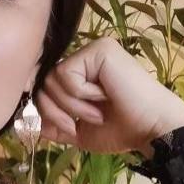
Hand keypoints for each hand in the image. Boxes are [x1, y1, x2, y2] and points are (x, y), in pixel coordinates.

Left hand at [35, 37, 183, 155]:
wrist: (151, 129)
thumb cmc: (123, 130)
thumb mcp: (81, 133)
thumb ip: (56, 126)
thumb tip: (32, 123)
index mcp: (82, 77)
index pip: (46, 90)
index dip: (50, 113)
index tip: (72, 128)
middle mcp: (85, 60)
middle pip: (44, 84)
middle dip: (58, 112)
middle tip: (85, 121)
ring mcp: (92, 52)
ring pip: (52, 80)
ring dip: (72, 105)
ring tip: (98, 111)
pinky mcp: (98, 50)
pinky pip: (66, 73)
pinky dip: (80, 94)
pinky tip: (104, 95)